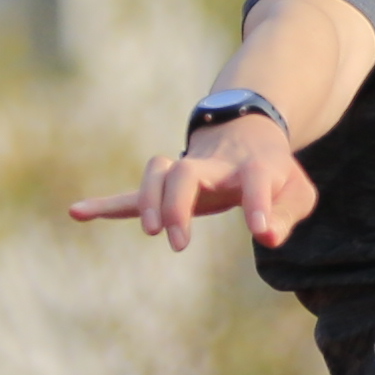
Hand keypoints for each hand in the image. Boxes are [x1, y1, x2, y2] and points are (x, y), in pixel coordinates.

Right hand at [71, 113, 313, 253]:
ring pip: (157, 172)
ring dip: (149, 202)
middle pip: (187, 173)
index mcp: (254, 164)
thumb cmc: (275, 171)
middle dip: (177, 205)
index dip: (259, 204)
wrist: (245, 130)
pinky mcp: (168, 188)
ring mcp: (188, 172)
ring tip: (152, 232)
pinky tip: (78, 212)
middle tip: (178, 244)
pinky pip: (132, 194)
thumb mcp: (296, 193)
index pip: (257, 180)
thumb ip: (285, 214)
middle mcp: (216, 165)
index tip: (259, 231)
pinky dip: (106, 203)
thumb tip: (267, 235)